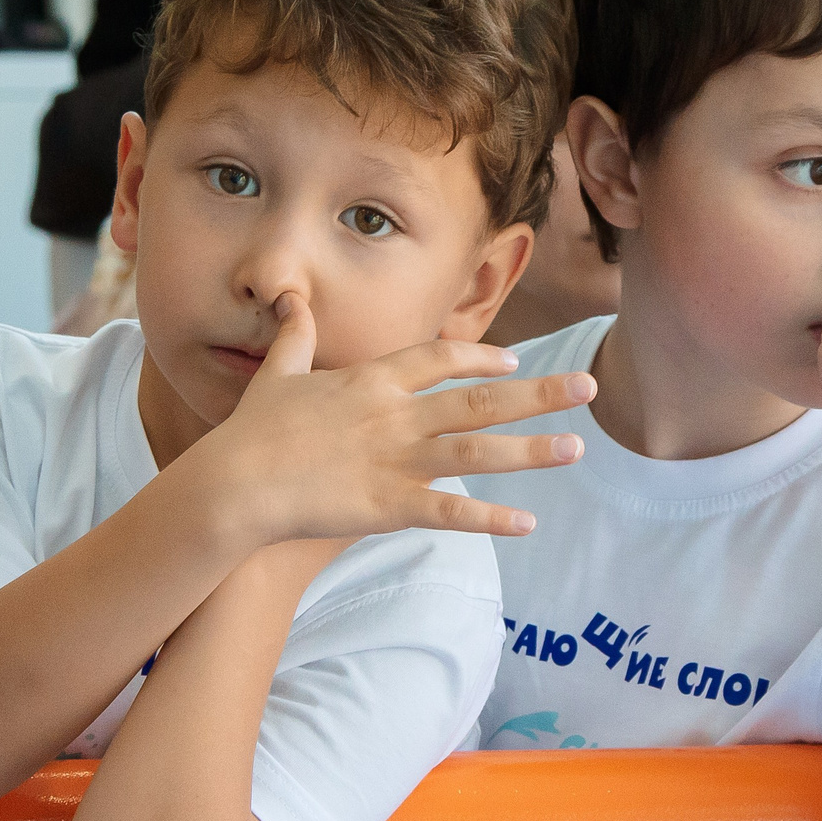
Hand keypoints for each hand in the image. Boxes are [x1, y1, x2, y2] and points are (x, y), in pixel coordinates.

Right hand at [198, 294, 592, 546]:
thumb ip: (294, 336)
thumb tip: (290, 298)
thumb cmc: (251, 432)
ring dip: (530, 450)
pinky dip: (490, 519)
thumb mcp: (276, 373)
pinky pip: (449, 512)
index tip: (514, 359)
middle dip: (538, 393)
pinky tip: (528, 522)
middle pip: (479, 399)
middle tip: (587, 387)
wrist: (233, 485)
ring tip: (577, 447)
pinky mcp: (387, 505)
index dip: (480, 357)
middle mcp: (394, 415)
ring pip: (477, 452)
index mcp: (371, 381)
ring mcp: (394, 460)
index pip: (439, 358)